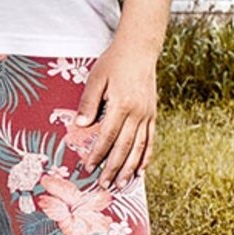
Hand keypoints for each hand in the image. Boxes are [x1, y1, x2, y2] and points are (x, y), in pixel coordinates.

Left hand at [63, 38, 161, 187]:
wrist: (139, 49)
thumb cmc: (114, 63)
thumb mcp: (96, 78)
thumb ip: (88, 103)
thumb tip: (80, 126)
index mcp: (121, 104)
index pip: (107, 136)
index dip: (98, 154)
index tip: (89, 167)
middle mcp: (137, 113)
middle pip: (124, 147)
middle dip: (113, 168)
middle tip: (104, 185)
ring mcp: (147, 114)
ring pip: (139, 147)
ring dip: (130, 168)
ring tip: (122, 184)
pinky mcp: (153, 114)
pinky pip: (151, 139)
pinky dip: (146, 156)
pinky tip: (141, 169)